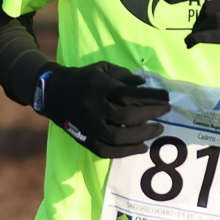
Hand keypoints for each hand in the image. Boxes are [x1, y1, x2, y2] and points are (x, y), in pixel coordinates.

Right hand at [36, 62, 169, 158]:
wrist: (53, 93)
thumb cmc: (83, 78)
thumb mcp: (102, 68)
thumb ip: (124, 75)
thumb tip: (144, 85)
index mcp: (98, 86)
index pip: (129, 94)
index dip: (151, 97)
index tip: (166, 97)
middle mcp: (93, 107)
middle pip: (126, 117)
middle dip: (150, 115)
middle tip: (164, 112)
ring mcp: (88, 126)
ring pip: (119, 137)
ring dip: (142, 135)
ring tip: (157, 130)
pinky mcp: (85, 140)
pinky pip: (107, 151)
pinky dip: (127, 152)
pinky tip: (142, 147)